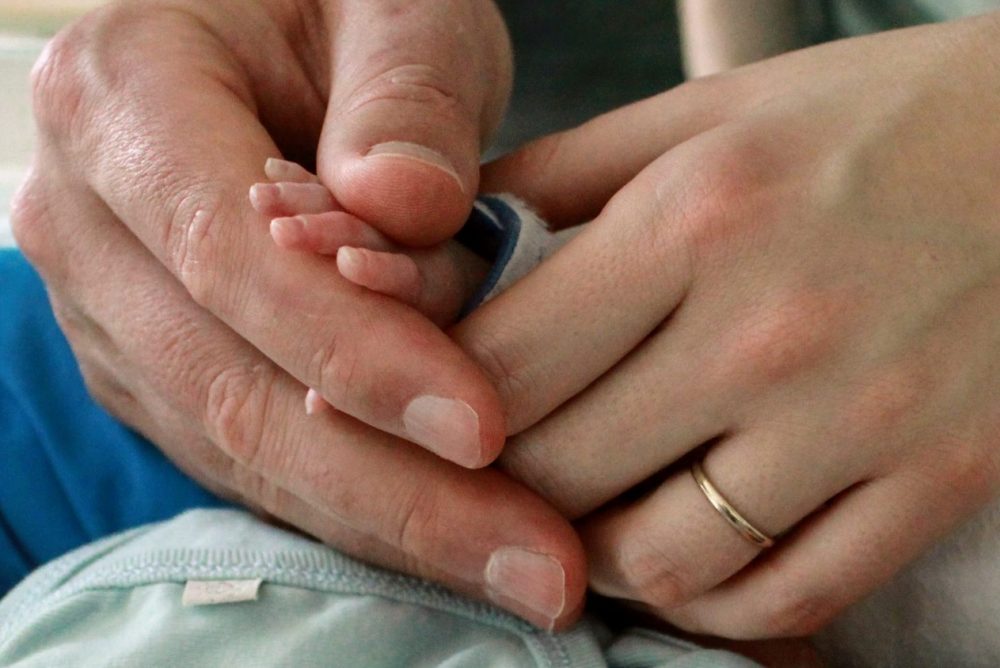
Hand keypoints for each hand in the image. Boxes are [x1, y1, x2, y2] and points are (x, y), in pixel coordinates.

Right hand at [11, 0, 585, 629]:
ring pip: (240, 449)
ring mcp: (115, 312)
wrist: (280, 45)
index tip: (484, 426)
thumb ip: (407, 94)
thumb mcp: (399, 7)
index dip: (354, 353)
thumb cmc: (343, 9)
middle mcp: (87, 221)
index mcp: (120, 98)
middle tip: (537, 558)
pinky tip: (452, 537)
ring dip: (387, 521)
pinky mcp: (161, 371)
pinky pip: (249, 461)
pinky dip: (354, 507)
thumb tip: (403, 208)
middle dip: (392, 487)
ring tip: (522, 566)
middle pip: (232, 386)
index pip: (226, 254)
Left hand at [459, 14, 999, 636]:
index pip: (506, 369)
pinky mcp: (941, 479)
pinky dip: (713, 603)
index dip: (445, 407)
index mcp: (694, 219)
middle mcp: (772, 328)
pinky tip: (690, 557)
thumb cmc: (866, 121)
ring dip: (599, 556)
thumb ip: (557, 175)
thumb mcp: (703, 114)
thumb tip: (443, 249)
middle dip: (510, 481)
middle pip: (564, 473)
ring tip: (598, 512)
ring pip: (665, 563)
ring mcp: (864, 418)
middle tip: (511, 463)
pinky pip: (789, 597)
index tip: (442, 412)